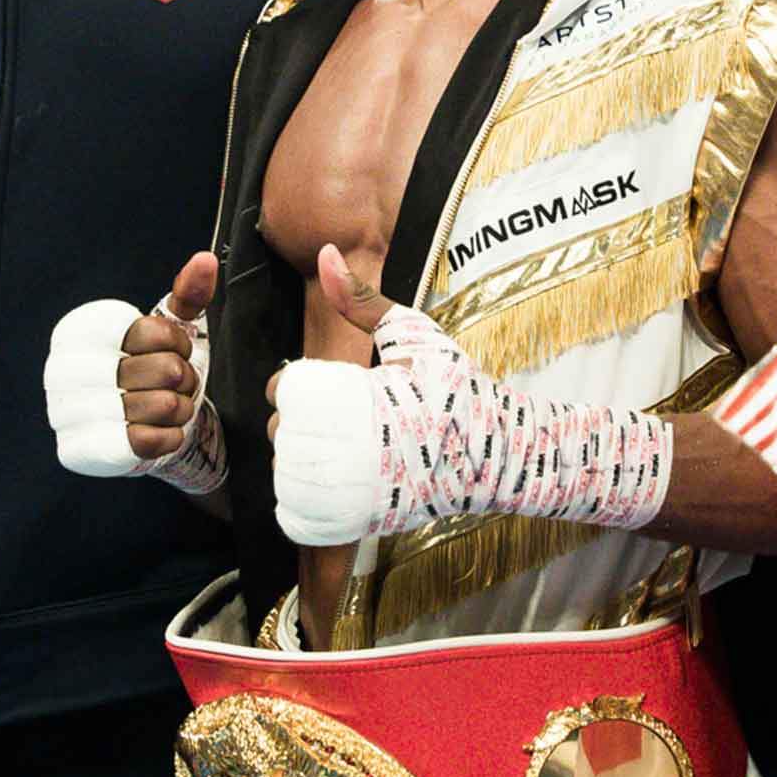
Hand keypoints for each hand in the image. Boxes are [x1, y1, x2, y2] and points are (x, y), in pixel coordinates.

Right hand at [47, 252, 228, 487]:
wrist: (135, 428)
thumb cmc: (150, 373)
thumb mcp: (167, 331)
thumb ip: (186, 294)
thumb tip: (204, 261)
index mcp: (80, 332)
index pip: (157, 332)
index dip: (176, 344)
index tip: (168, 351)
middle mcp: (65, 370)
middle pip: (166, 370)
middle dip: (182, 379)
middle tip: (169, 385)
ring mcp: (72, 412)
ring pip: (164, 406)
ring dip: (178, 410)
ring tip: (163, 407)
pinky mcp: (86, 448)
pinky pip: (151, 440)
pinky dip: (167, 437)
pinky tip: (155, 431)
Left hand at [266, 246, 671, 542]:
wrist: (495, 456)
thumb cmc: (455, 389)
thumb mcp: (413, 334)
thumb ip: (360, 299)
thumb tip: (325, 253)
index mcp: (358, 396)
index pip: (284, 391)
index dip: (297, 387)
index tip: (327, 389)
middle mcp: (351, 447)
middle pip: (280, 433)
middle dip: (298, 424)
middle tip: (338, 420)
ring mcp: (355, 492)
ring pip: (288, 476)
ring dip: (300, 462)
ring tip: (337, 449)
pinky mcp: (358, 523)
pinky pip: (299, 515)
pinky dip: (303, 502)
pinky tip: (331, 482)